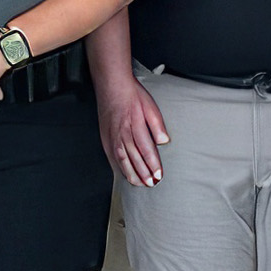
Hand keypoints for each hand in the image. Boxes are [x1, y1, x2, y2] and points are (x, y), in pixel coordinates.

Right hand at [99, 72, 168, 186]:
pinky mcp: (106, 137)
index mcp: (135, 126)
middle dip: (144, 174)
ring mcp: (112, 137)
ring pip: (123, 160)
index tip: (159, 175)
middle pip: (134, 159)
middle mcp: (122, 134)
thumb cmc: (131, 94)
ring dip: (132, 174)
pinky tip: (124, 174)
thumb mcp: (150, 106)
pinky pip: (112, 156)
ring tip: (140, 184)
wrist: (111, 86)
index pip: (146, 150)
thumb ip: (157, 125)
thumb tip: (164, 141)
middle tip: (152, 184)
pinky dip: (118, 167)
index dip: (153, 164)